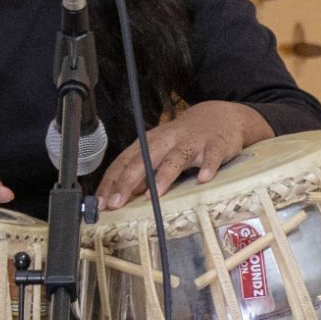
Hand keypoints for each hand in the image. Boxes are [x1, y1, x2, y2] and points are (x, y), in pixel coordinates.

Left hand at [96, 101, 271, 210]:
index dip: (111, 181)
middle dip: (128, 181)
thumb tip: (125, 196)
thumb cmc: (184, 139)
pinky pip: (211, 156)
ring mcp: (191, 142)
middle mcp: (167, 140)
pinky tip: (203, 179)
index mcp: (150, 142)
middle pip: (144, 159)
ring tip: (154, 195)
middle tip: (117, 202)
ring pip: (175, 158)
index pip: (124, 161)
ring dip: (164, 176)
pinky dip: (208, 166)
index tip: (101, 202)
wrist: (219, 117)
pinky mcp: (215, 145)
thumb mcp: (161, 152)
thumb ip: (144, 172)